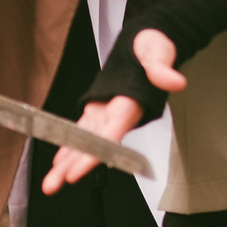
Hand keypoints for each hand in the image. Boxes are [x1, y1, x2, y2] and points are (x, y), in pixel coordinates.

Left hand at [41, 28, 183, 193]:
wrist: (152, 40)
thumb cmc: (155, 45)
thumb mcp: (158, 51)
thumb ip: (162, 68)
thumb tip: (175, 81)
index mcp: (130, 106)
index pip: (110, 136)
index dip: (93, 155)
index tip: (75, 172)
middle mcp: (118, 115)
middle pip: (94, 147)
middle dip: (74, 167)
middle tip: (53, 186)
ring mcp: (108, 112)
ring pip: (86, 141)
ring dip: (68, 161)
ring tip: (51, 182)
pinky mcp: (101, 106)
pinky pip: (84, 130)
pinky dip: (71, 143)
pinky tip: (59, 158)